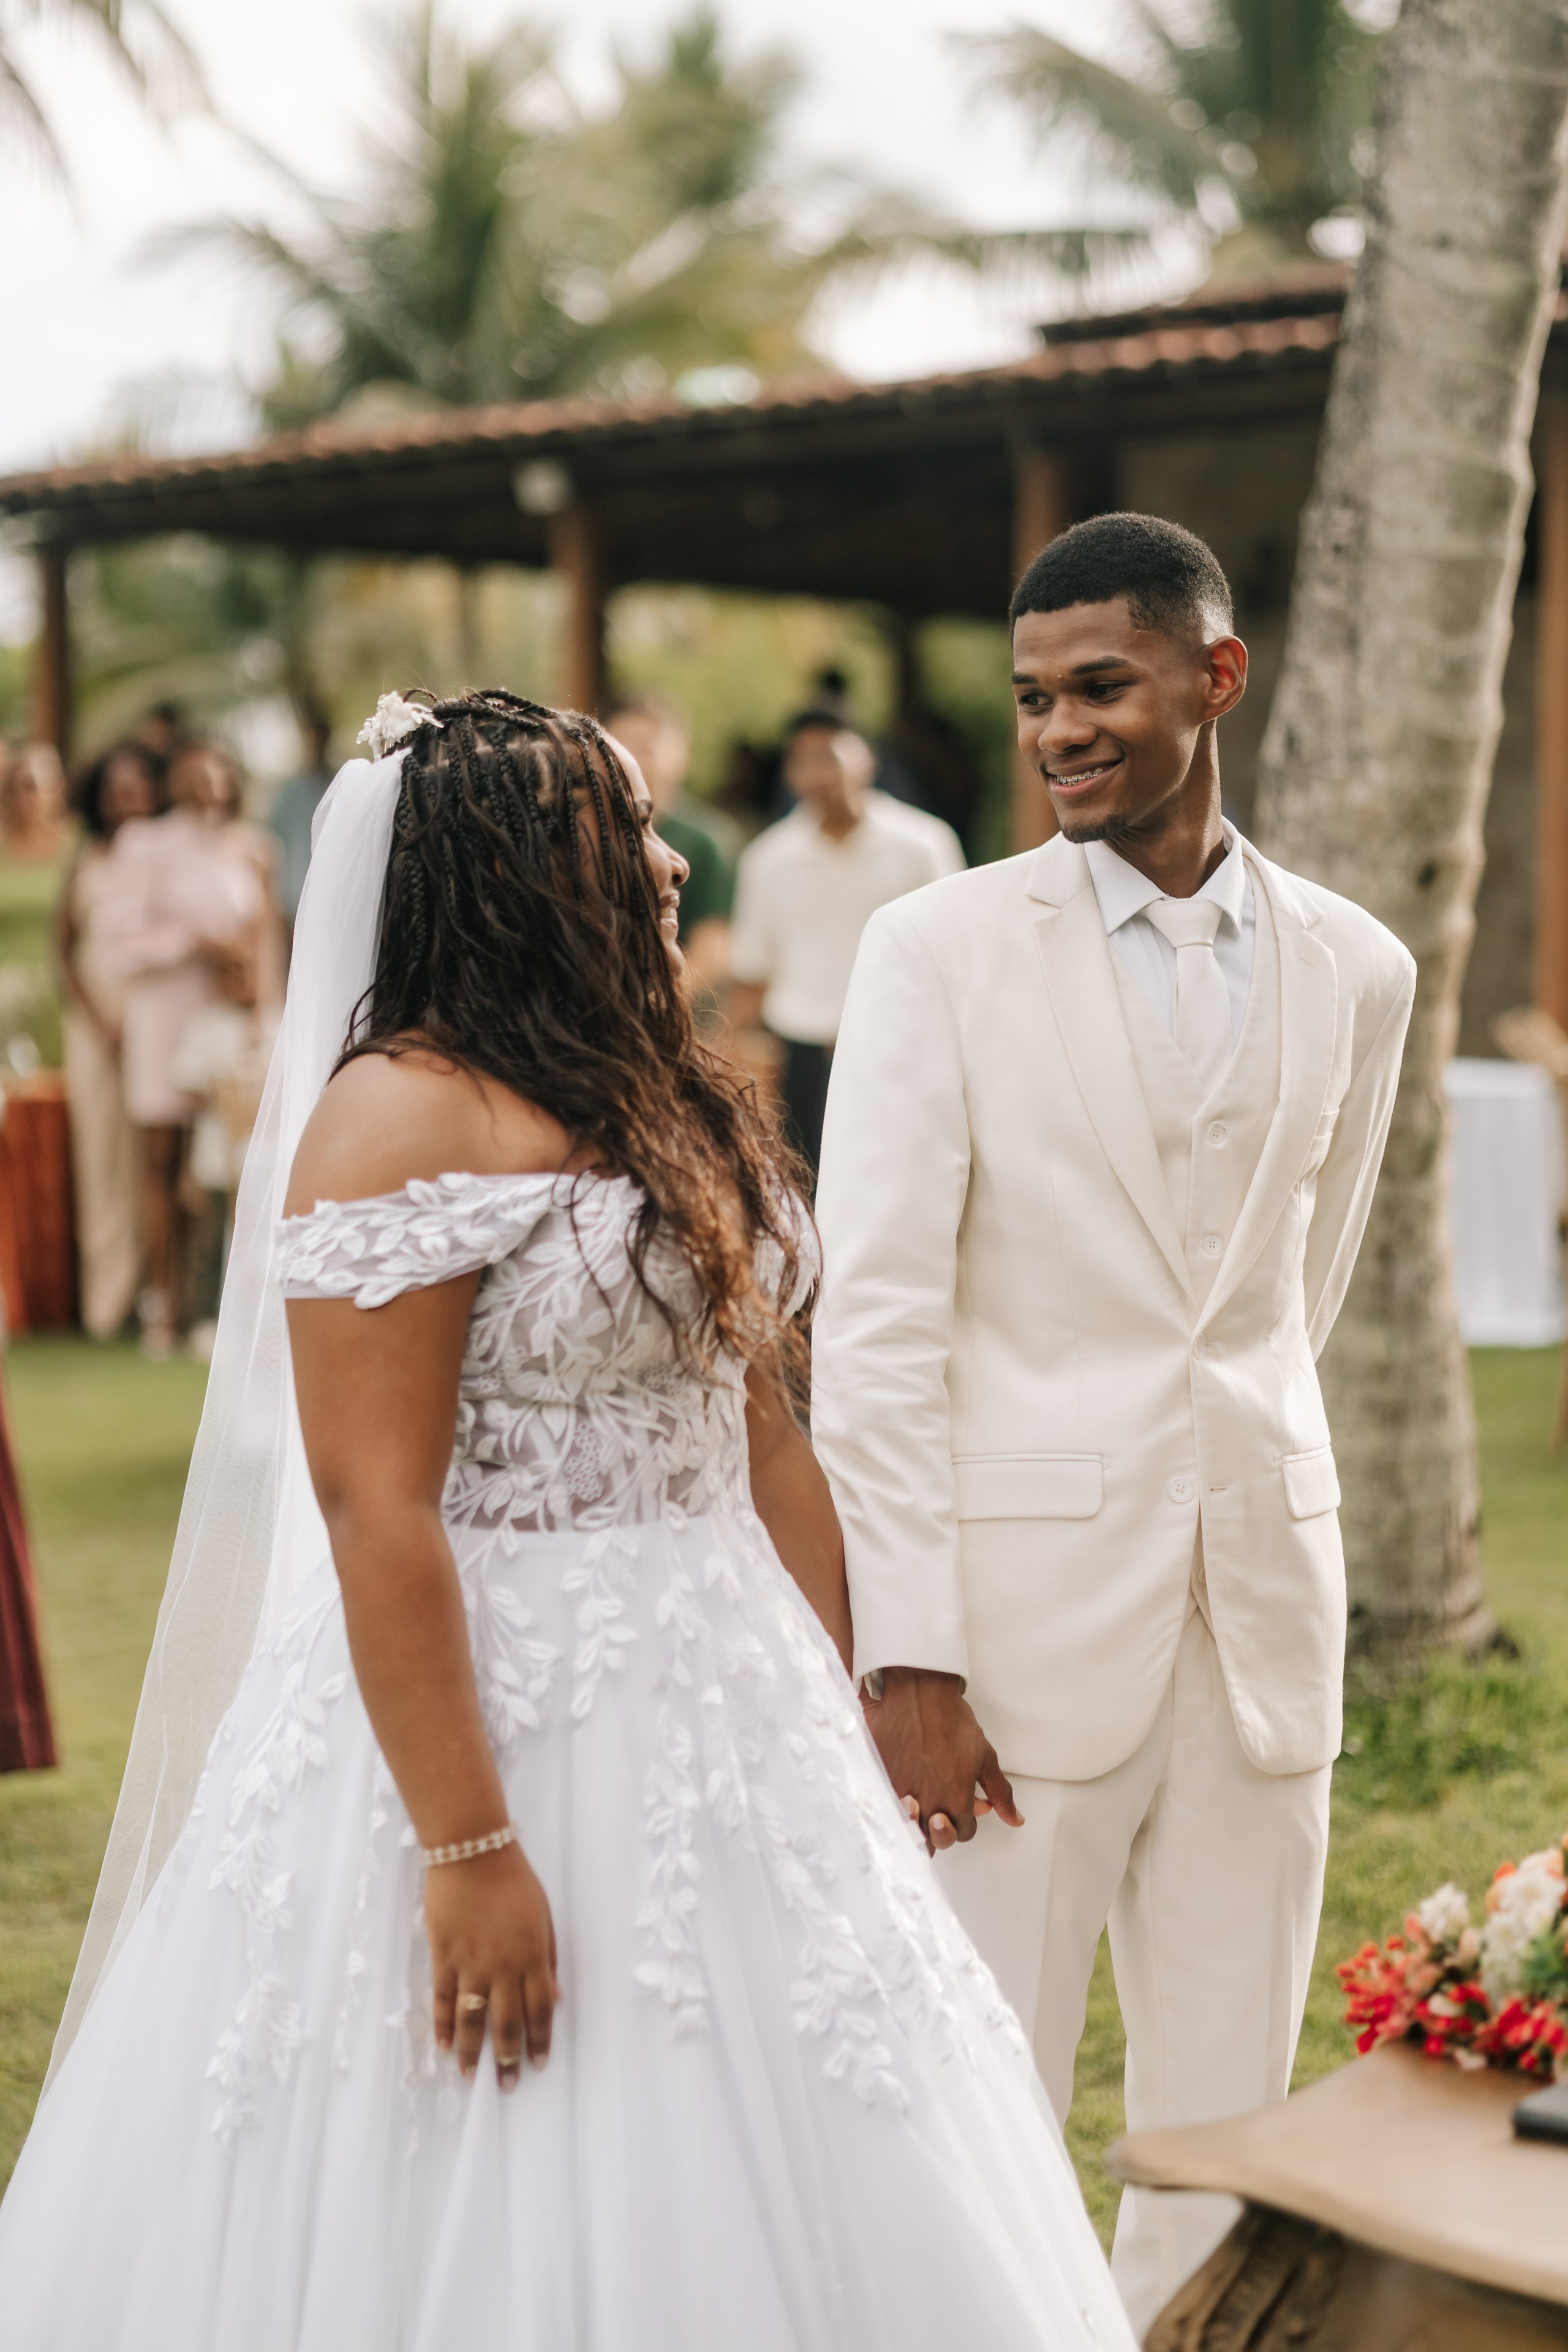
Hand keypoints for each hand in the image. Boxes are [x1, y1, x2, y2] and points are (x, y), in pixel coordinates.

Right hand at [426, 1841, 559, 2086]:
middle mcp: (503, 1966)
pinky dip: (443, 2025)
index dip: (539, 2040)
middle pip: (507, 2022)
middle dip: (508, 2057)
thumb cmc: (514, 1880)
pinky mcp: (443, 1957)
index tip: (538, 2064)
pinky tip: (444, 2046)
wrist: (472, 1852)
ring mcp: (471, 1963)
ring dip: (472, 2052)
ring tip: (471, 2076)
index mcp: (533, 1955)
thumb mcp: (544, 1916)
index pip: (540, 2009)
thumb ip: (549, 1958)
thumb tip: (556, 1998)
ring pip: (472, 2019)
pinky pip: (443, 1999)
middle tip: (507, 2084)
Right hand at [865, 1666, 1022, 1853]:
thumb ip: (1000, 1794)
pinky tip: (903, 1791)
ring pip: (908, 1830)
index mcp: (956, 1802)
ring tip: (920, 1803)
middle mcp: (927, 1805)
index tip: (962, 1804)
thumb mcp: (986, 1759)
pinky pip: (886, 1807)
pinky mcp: (880, 1781)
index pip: (962, 1833)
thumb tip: (1016, 1820)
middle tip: (941, 1810)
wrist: (921, 1693)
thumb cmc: (954, 1723)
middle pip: (933, 1842)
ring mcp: (900, 1794)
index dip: (965, 1821)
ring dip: (917, 1823)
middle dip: (941, 1831)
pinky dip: (895, 1805)